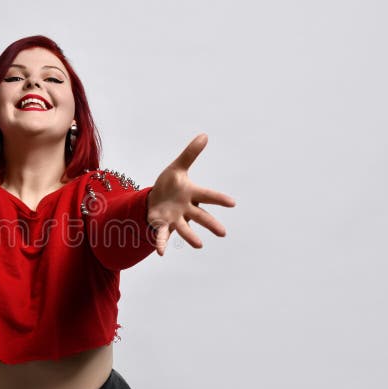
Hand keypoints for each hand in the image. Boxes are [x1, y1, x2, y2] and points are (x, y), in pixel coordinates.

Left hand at [147, 133, 235, 255]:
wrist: (154, 198)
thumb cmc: (170, 184)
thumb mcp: (177, 167)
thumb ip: (190, 154)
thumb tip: (204, 135)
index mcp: (192, 193)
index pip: (208, 195)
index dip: (219, 199)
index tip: (232, 203)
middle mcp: (186, 208)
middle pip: (200, 216)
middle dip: (211, 223)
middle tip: (223, 233)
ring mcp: (175, 218)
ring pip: (185, 228)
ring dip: (190, 236)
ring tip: (199, 245)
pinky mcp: (162, 225)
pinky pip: (162, 236)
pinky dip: (161, 244)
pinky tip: (160, 253)